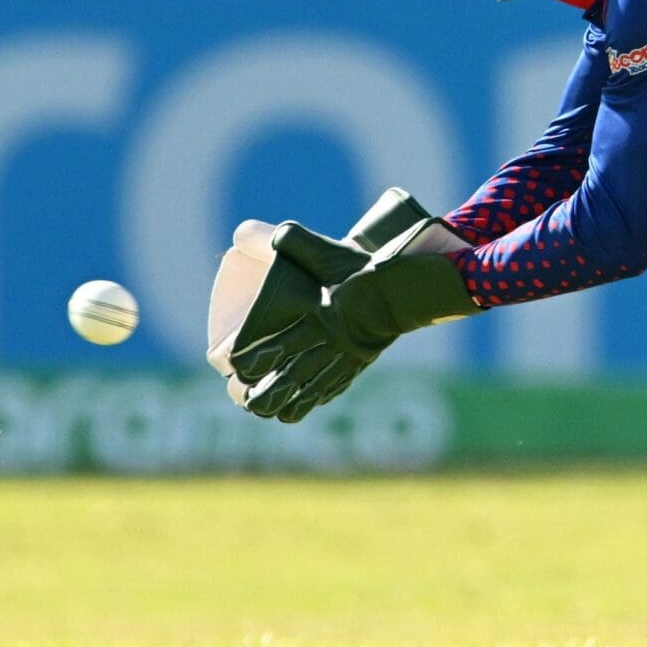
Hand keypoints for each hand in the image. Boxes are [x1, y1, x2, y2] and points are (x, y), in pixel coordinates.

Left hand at [236, 242, 477, 422]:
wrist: (409, 288)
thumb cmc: (362, 267)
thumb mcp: (325, 250)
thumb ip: (290, 240)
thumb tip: (244, 231)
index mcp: (317, 316)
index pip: (277, 345)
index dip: (255, 359)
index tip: (237, 366)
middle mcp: (329, 341)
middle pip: (293, 375)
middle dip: (270, 392)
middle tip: (251, 402)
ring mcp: (347, 355)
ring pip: (315, 386)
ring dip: (293, 403)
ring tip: (275, 415)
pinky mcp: (362, 360)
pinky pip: (338, 384)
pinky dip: (321, 397)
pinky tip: (309, 405)